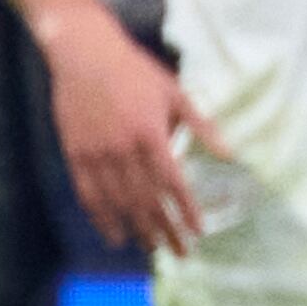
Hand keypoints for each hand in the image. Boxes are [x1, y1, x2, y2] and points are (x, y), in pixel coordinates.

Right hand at [36, 4, 210, 255]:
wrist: (83, 53)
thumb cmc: (135, 70)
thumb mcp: (175, 93)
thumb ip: (201, 127)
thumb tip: (231, 155)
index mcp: (151, 133)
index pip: (172, 183)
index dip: (185, 210)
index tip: (197, 232)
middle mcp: (123, 148)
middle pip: (146, 200)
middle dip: (165, 230)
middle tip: (179, 253)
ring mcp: (96, 153)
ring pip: (118, 203)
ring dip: (136, 229)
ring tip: (151, 248)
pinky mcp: (75, 154)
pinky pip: (88, 195)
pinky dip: (101, 218)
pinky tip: (113, 234)